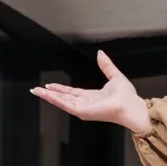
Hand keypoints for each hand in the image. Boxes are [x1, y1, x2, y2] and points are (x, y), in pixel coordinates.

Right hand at [31, 51, 151, 134]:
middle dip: (49, 94)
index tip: (50, 85)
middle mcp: (86, 103)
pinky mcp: (82, 111)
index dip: (60, 89)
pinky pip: (65, 104)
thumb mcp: (114, 76)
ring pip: (61, 101)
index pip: (72, 92)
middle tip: (36, 90)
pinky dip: (54, 99)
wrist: (130, 105)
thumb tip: (100, 53)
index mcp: (92, 96)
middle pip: (63, 97)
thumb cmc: (127, 96)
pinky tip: (46, 94)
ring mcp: (83, 108)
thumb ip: (106, 65)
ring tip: (36, 91)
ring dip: (48, 96)